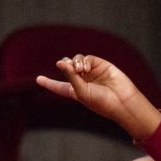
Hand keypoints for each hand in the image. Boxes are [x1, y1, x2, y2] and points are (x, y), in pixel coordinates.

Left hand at [36, 54, 160, 139]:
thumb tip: (59, 62)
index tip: (39, 79)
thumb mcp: (81, 91)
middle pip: (67, 67)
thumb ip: (70, 76)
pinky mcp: (101, 65)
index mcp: (76, 92)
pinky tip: (85, 68)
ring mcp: (92, 72)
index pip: (59, 86)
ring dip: (75, 62)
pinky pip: (88, 58)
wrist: (121, 100)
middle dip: (65, 65)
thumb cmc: (101, 102)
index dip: (49, 83)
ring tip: (80, 70)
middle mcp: (83, 81)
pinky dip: (84, 61)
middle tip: (68, 68)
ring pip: (77, 60)